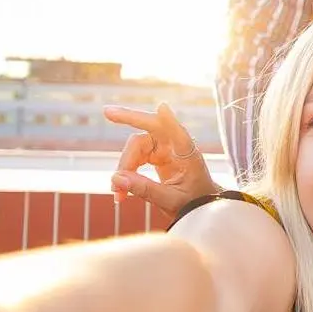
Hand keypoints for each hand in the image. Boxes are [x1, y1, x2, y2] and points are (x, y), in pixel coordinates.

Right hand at [104, 103, 219, 218]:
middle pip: (145, 136)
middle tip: (113, 177)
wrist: (199, 204)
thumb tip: (115, 178)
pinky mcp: (157, 153)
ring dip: (123, 168)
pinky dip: (126, 172)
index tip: (162, 106)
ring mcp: (165, 147)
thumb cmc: (194, 201)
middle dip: (126, 155)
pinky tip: (121, 191)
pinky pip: (135, 157)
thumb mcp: (171, 201)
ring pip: (136, 147)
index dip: (169, 120)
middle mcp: (176, 144)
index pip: (178, 133)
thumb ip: (145, 189)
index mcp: (188, 153)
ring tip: (118, 194)